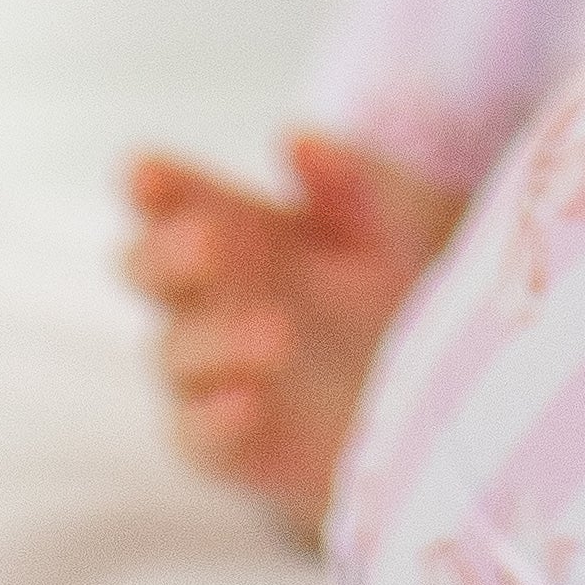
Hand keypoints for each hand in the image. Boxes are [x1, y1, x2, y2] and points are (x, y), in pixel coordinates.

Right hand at [121, 134, 465, 537]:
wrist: (440, 396)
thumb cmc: (399, 287)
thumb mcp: (393, 223)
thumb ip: (350, 179)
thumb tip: (293, 139)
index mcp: (239, 230)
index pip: (174, 200)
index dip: (153, 185)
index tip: (143, 172)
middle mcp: (212, 298)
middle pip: (147, 269)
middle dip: (165, 253)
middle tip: (209, 242)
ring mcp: (215, 372)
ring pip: (173, 351)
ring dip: (217, 340)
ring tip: (279, 334)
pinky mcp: (234, 445)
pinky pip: (196, 436)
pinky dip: (213, 421)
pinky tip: (246, 403)